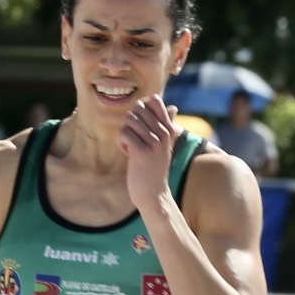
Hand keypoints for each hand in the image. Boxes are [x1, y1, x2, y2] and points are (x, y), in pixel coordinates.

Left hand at [117, 94, 181, 213]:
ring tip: (131, 147)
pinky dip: (121, 143)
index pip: (154, 100)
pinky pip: (124, 133)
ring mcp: (154, 142)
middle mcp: (164, 133)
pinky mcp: (142, 152)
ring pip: (129, 120)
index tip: (138, 123)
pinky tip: (128, 154)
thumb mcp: (164, 145)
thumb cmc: (155, 168)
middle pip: (137, 109)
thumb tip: (173, 108)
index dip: (140, 107)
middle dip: (129, 122)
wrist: (153, 194)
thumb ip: (167, 125)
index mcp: (168, 129)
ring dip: (124, 134)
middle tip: (133, 139)